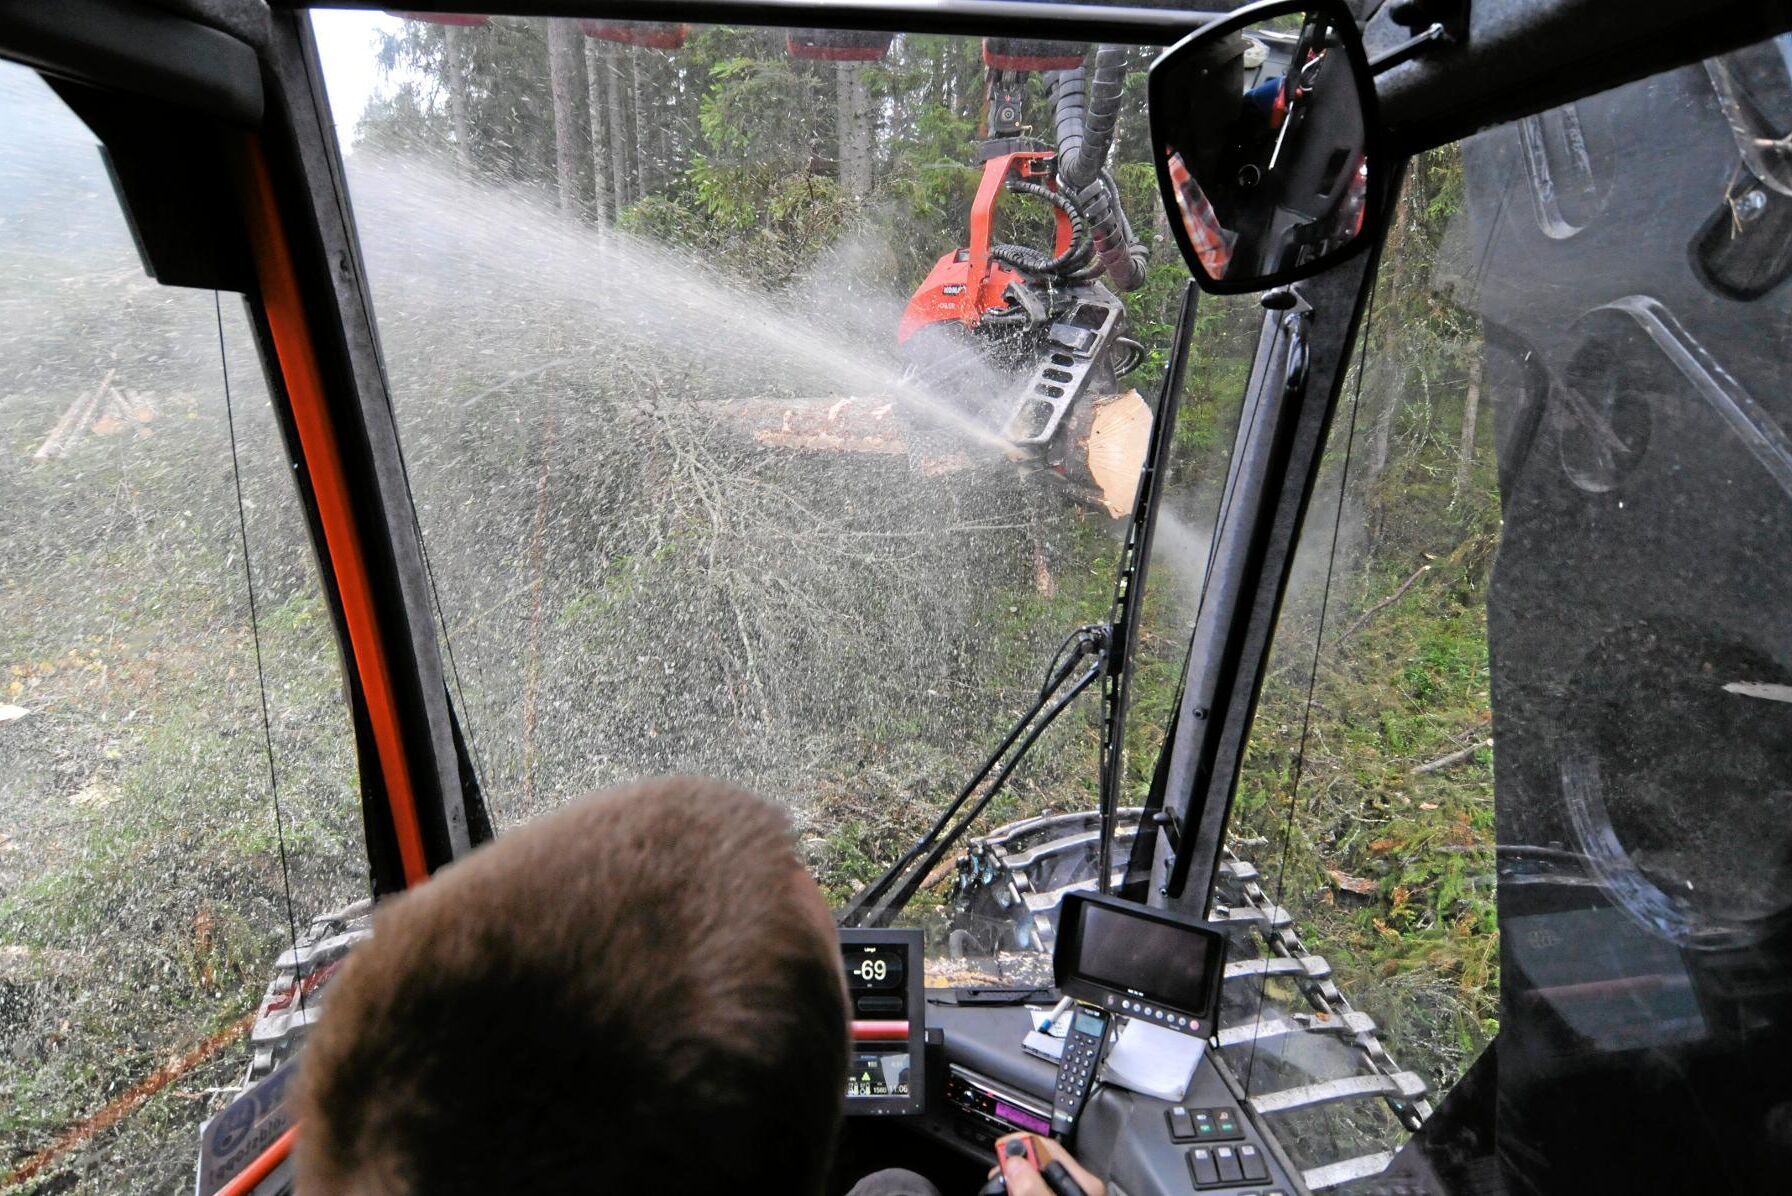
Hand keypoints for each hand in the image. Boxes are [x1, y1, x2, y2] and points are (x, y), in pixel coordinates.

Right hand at [987, 1134, 1104, 1195]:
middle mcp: (1078, 1187)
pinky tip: (1013, 1191)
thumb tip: (1016, 1164)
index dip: (1022, 1144)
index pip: (1049, 1147)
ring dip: (1017, 1176)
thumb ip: (1034, 1189)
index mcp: (1083, 1183)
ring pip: (1038, 1176)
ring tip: (1000, 1183)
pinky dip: (1022, 1188)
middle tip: (997, 1172)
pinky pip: (1038, 1188)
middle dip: (1016, 1161)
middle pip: (1041, 1161)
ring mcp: (1068, 1194)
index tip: (1000, 1149)